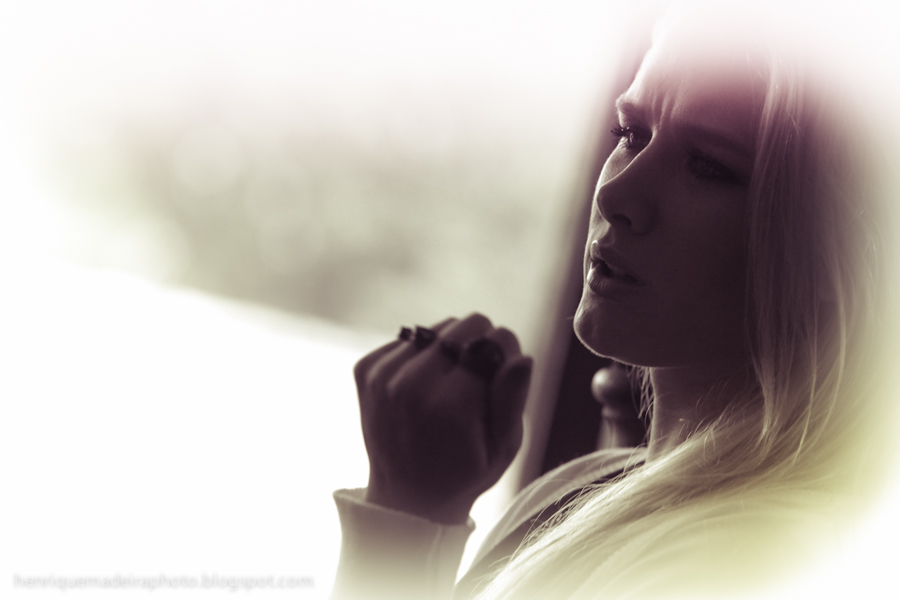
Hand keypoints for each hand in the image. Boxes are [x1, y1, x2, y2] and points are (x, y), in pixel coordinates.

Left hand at [353, 314, 532, 523]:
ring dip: (449, 351)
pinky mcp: (366, 368)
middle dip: (480, 347)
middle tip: (473, 386)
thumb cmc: (464, 472)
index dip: (507, 356)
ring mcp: (383, 374)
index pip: (497, 338)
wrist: (405, 497)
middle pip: (467, 324)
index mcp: (451, 404)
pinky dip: (420, 356)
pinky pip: (409, 337)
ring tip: (446, 390)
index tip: (500, 381)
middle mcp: (412, 384)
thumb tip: (521, 357)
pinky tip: (421, 388)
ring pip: (438, 327)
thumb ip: (513, 399)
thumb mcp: (504, 447)